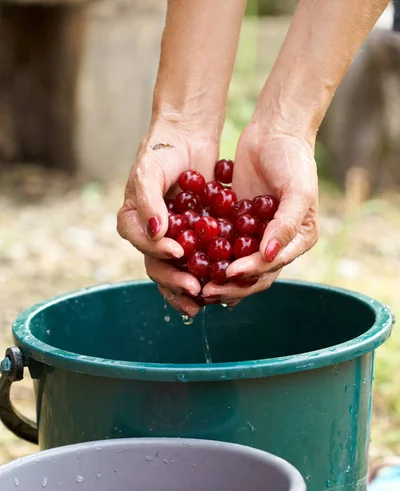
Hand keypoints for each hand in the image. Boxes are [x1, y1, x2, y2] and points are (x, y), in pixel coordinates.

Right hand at [117, 121, 218, 317]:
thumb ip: (149, 202)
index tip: (178, 252)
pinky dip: (210, 273)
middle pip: (159, 266)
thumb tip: (156, 234)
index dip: (158, 253)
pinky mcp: (196, 238)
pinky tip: (223, 284)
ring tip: (206, 298)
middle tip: (195, 289)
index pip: (142, 244)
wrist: (188, 135)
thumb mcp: (150, 172)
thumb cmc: (162, 150)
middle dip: (177, 280)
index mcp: (133, 222)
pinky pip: (202, 259)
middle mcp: (151, 236)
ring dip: (191, 286)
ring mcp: (175, 239)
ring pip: (180, 269)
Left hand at [202, 123, 318, 302]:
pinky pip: (223, 246)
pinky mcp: (238, 225)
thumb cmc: (293, 160)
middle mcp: (278, 244)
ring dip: (218, 276)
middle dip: (230, 285)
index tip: (228, 273)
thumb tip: (268, 256)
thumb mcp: (297, 190)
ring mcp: (256, 236)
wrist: (275, 132)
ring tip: (197, 284)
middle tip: (206, 290)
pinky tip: (192, 262)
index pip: (271, 266)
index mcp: (298, 241)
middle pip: (252, 275)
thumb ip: (286, 225)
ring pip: (236, 265)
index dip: (249, 274)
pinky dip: (210, 256)